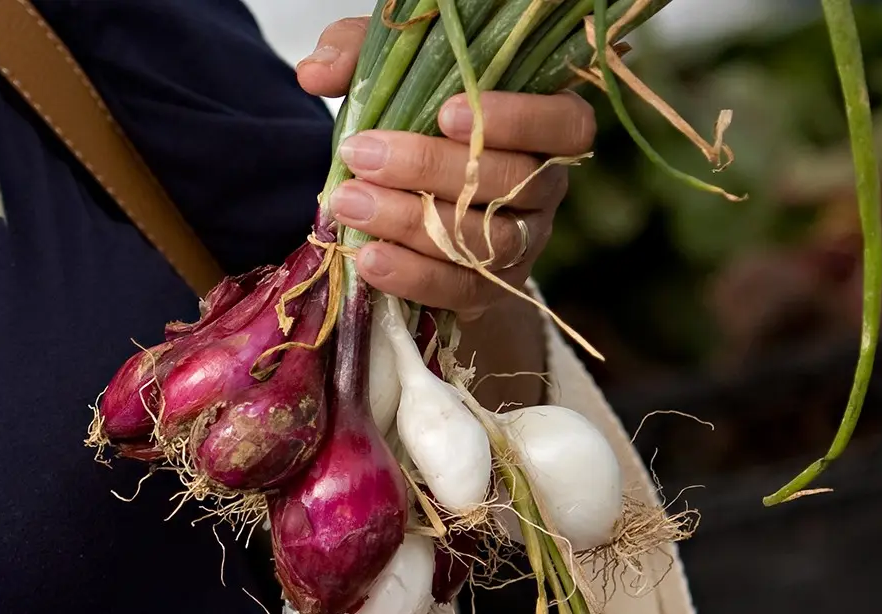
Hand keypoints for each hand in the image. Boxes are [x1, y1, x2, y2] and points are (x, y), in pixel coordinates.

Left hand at [296, 17, 595, 319]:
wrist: (432, 210)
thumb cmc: (423, 126)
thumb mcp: (400, 77)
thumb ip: (362, 56)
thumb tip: (315, 72)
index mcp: (550, 127)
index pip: (566, 124)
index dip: (517, 119)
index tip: (446, 113)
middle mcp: (548, 188)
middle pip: (511, 182)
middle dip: (429, 169)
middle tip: (360, 156)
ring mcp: (527, 243)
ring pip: (484, 240)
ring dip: (411, 223)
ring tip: (349, 205)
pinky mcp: (496, 287)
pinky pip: (465, 289)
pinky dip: (415, 277)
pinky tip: (369, 259)